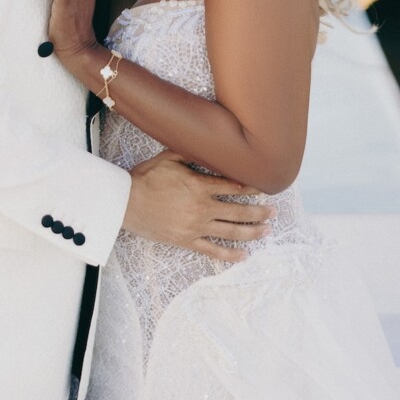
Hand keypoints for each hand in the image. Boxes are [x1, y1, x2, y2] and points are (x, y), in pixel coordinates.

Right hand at [122, 150, 273, 262]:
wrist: (126, 203)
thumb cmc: (145, 178)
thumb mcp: (168, 157)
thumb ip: (189, 152)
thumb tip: (205, 144)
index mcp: (199, 185)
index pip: (232, 186)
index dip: (251, 187)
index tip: (265, 188)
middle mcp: (202, 207)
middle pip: (238, 210)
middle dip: (259, 211)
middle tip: (273, 212)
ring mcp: (195, 226)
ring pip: (230, 231)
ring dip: (252, 231)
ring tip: (267, 231)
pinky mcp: (187, 240)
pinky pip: (213, 251)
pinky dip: (230, 255)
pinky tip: (244, 256)